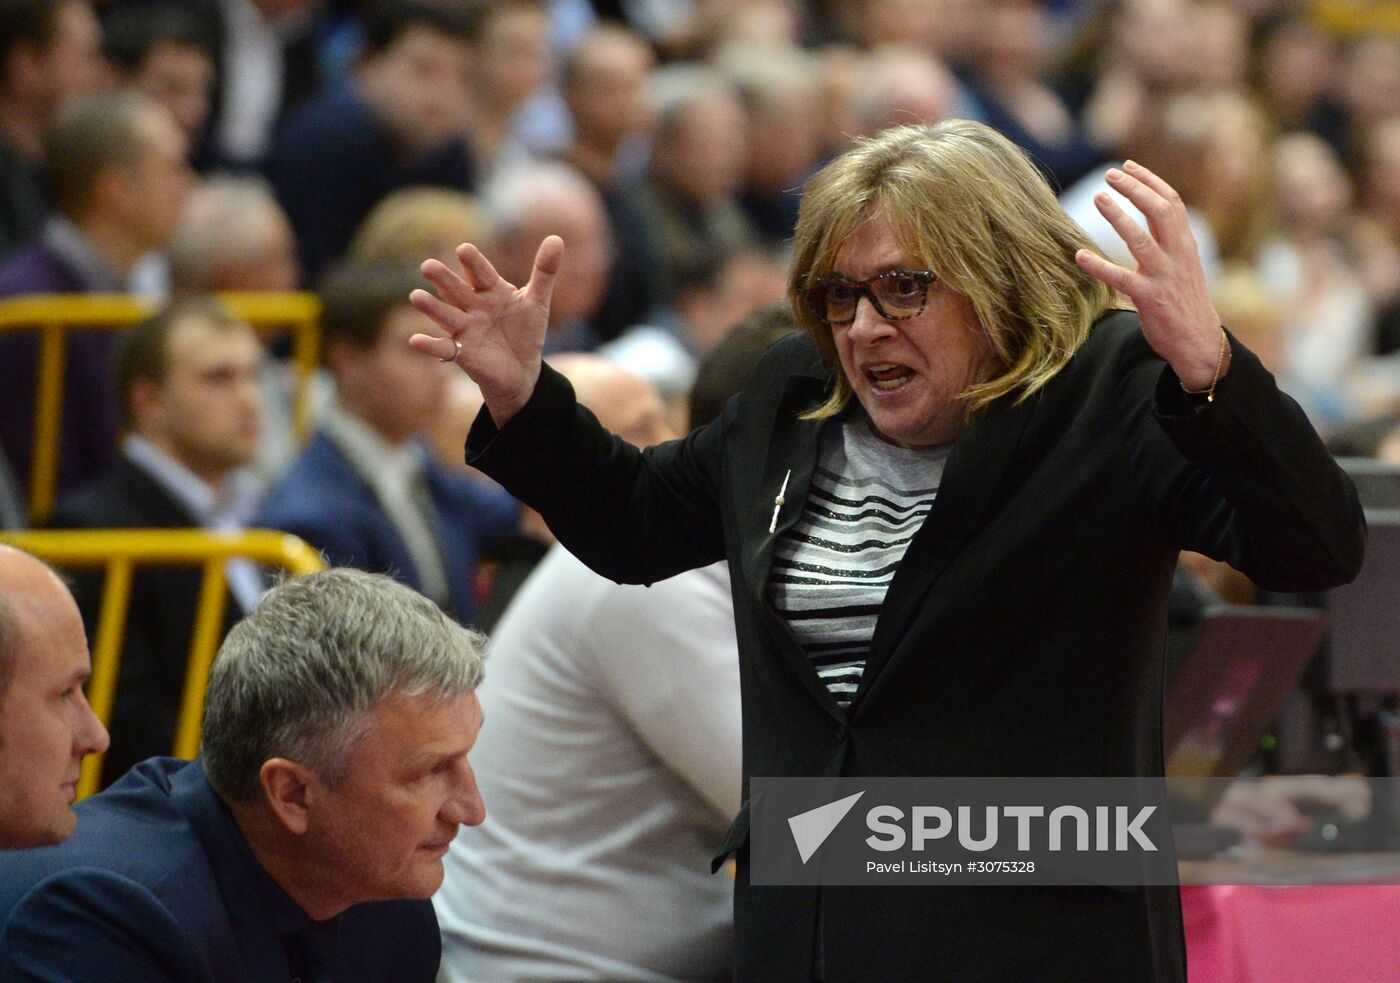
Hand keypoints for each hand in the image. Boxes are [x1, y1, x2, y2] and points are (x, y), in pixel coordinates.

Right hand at [408, 236, 562, 425]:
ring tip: (416, 296)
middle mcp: (473, 306)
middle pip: (456, 290)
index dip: (473, 263)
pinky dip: (430, 345)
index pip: (481, 273)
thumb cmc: (525, 331)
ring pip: (446, 315)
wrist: (523, 369)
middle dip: (443, 279)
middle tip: (428, 266)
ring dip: (432, 307)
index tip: (463, 250)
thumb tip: (556, 239)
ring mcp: (465, 329)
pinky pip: (444, 348)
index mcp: (491, 290)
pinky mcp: (462, 353)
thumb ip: (544, 272)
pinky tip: (415, 340)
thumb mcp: (537, 302)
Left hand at [1074, 161, 1227, 391]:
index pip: (1171, 203)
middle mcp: (1178, 255)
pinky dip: (1099, 265)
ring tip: (1098, 198)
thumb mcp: (1184, 264)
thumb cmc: (1185, 300)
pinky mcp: (1150, 298)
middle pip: (1160, 211)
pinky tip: (1079, 255)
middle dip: (1136, 189)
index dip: (1149, 181)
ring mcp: (1164, 276)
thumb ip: (1169, 239)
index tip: (1127, 166)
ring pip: (1140, 239)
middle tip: (1109, 175)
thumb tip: (1151, 213)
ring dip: (1118, 216)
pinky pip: (1121, 278)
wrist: (1199, 340)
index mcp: (1186, 244)